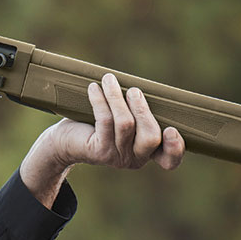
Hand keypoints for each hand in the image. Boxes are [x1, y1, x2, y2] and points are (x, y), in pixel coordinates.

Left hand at [20, 73, 184, 207]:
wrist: (64, 141)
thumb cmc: (97, 124)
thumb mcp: (122, 119)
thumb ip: (136, 111)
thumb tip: (141, 87)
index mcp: (147, 152)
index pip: (169, 160)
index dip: (175, 148)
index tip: (171, 129)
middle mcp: (135, 159)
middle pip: (151, 138)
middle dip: (143, 109)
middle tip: (134, 90)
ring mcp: (117, 157)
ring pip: (125, 125)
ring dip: (117, 97)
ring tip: (109, 79)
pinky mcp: (99, 151)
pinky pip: (104, 121)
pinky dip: (100, 100)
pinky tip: (94, 88)